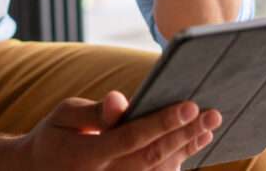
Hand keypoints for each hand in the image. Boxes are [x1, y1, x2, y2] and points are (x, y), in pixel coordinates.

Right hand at [12, 90, 220, 169]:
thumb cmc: (53, 137)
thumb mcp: (64, 116)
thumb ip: (94, 112)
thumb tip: (121, 100)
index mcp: (89, 155)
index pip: (134, 137)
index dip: (164, 122)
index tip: (191, 105)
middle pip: (154, 156)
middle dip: (186, 135)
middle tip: (213, 114)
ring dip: (186, 150)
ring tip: (208, 129)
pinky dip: (174, 165)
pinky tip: (192, 146)